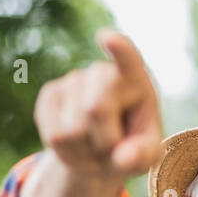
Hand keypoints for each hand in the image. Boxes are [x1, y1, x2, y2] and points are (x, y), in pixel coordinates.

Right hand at [33, 29, 162, 181]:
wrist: (99, 154)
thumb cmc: (131, 150)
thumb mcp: (146, 157)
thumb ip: (143, 157)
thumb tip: (123, 157)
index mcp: (137, 81)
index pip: (129, 60)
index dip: (119, 49)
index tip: (107, 39)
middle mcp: (104, 72)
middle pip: (96, 108)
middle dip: (104, 141)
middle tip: (113, 152)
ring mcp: (75, 79)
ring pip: (72, 130)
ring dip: (85, 154)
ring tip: (95, 150)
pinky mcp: (51, 94)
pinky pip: (54, 135)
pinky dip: (66, 154)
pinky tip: (76, 148)